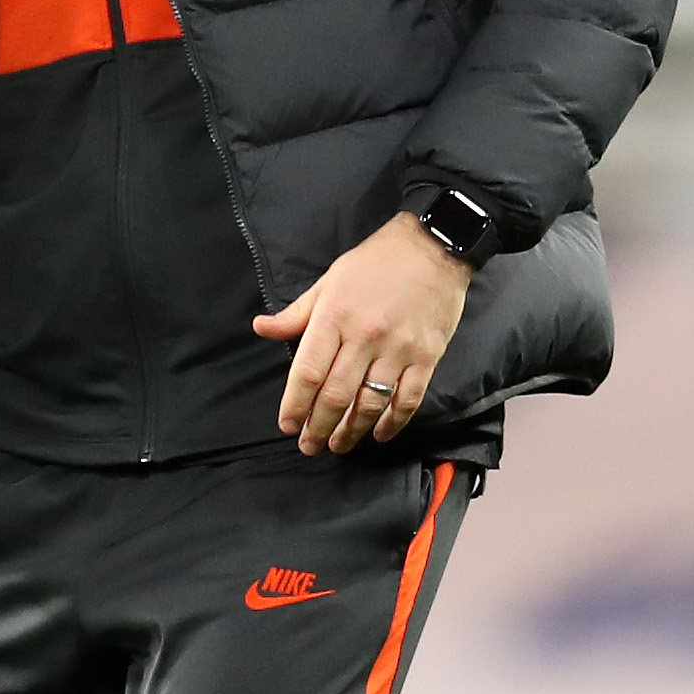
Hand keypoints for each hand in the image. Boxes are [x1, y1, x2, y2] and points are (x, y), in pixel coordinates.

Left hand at [255, 211, 471, 454]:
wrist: (433, 247)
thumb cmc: (374, 263)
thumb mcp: (328, 281)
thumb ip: (296, 314)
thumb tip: (260, 328)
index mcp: (334, 317)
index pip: (307, 372)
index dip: (295, 404)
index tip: (287, 425)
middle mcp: (364, 337)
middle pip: (336, 395)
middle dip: (319, 427)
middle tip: (309, 447)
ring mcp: (398, 349)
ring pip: (370, 403)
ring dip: (351, 430)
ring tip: (338, 445)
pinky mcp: (427, 356)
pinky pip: (408, 399)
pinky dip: (393, 422)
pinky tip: (378, 434)